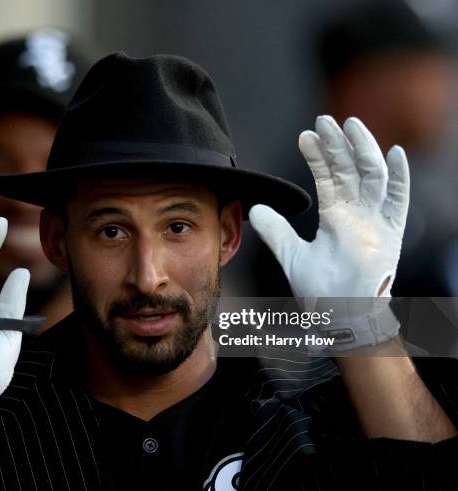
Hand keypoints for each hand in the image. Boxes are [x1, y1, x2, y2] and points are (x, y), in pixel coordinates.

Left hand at [250, 115, 408, 298]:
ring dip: (363, 150)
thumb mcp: (292, 255)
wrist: (342, 316)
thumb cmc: (321, 289)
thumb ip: (276, 231)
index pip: (327, 177)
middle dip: (337, 144)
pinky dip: (400, 178)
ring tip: (350, 125)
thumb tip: (255, 209)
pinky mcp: (392, 234)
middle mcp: (356, 213)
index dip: (318, 155)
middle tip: (324, 119)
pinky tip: (395, 153)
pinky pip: (399, 201)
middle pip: (350, 169)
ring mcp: (375, 221)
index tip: (306, 135)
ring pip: (372, 176)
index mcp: (335, 215)